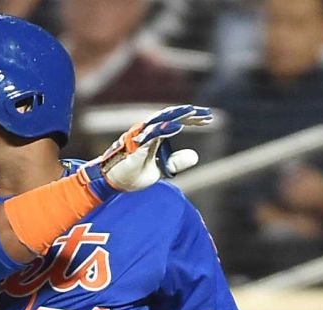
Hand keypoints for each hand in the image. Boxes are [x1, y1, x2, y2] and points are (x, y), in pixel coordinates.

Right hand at [83, 105, 212, 191]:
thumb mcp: (161, 168)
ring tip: (193, 111)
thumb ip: (176, 162)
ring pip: (160, 120)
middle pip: (170, 116)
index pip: (176, 121)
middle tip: (207, 113)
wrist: (113, 183)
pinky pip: (151, 134)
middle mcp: (147, 131)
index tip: (209, 118)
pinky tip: (178, 127)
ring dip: (177, 115)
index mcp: (154, 134)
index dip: (192, 119)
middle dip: (189, 113)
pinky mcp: (135, 145)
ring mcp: (140, 136)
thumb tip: (195, 156)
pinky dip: (165, 129)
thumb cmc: (133, 173)